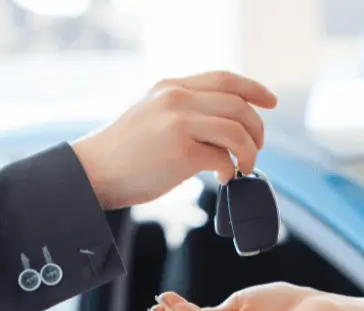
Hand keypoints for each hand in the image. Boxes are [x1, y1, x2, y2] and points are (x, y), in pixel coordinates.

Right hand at [71, 71, 277, 209]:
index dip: (253, 89)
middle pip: (238, 105)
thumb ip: (182, 110)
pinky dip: (231, 169)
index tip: (271, 101)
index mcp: (170, 87)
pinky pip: (223, 158)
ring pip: (237, 131)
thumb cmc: (123, 152)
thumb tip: (223, 125)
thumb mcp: (150, 113)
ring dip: (249, 152)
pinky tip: (224, 178)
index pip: (224, 79)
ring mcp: (179, 124)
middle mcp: (176, 100)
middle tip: (256, 149)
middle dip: (256, 129)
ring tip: (244, 166)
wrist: (92, 172)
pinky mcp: (182, 152)